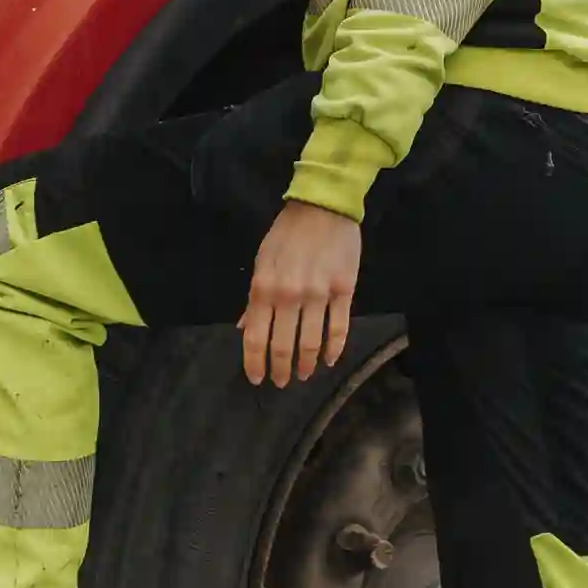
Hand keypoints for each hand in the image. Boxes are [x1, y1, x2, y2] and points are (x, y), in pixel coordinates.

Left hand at [241, 201, 362, 388]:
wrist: (323, 205)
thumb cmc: (287, 233)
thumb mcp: (262, 261)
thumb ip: (253, 297)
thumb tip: (243, 327)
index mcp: (263, 288)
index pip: (255, 337)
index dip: (255, 363)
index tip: (257, 379)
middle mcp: (289, 295)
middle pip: (283, 346)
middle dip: (281, 370)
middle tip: (282, 382)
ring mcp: (319, 294)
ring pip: (311, 342)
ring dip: (306, 364)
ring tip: (304, 374)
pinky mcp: (344, 290)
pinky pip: (339, 328)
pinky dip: (334, 349)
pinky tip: (329, 359)